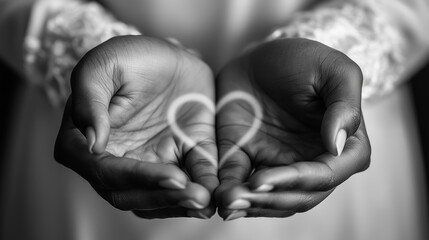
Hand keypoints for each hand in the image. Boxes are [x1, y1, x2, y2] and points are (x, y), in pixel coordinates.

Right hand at [54, 36, 217, 218]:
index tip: (169, 174)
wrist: (169, 54)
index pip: (103, 170)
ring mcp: (149, 161)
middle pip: (130, 193)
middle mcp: (115, 158)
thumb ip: (89, 101)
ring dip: (181, 202)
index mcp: (86, 140)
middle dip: (163, 196)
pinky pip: (189, 179)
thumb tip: (92, 144)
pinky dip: (202, 188)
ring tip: (206, 198)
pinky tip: (215, 194)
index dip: (135, 177)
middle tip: (194, 193)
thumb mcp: (103, 65)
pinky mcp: (181, 155)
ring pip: (158, 195)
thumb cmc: (130, 58)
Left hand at [215, 38, 370, 219]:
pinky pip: (241, 183)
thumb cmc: (302, 60)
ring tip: (226, 202)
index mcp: (342, 145)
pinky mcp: (248, 160)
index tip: (265, 178)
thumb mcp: (332, 70)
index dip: (298, 181)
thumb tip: (338, 145)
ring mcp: (279, 165)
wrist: (258, 58)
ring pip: (271, 199)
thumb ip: (344, 105)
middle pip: (298, 195)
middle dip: (269, 200)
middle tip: (239, 197)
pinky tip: (218, 199)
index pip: (327, 174)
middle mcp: (312, 162)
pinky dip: (230, 194)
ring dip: (250, 205)